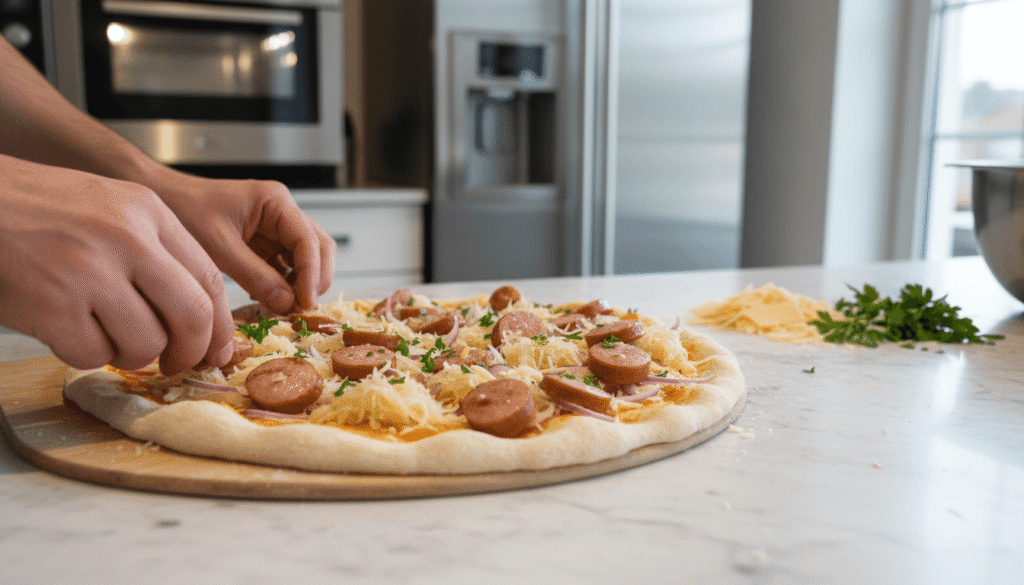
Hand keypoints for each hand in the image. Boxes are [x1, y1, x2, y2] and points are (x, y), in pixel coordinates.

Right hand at [0, 155, 234, 373]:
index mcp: (148, 211)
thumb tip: (199, 318)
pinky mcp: (52, 306)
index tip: (217, 349)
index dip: (220, 325)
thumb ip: (156, 250)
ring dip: (130, 354)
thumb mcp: (112, 207)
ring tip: (105, 334)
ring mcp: (89, 272)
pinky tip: (68, 329)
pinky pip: (93, 355)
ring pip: (145, 344)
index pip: (210, 278)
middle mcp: (126, 239)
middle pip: (192, 316)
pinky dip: (85, 354)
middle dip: (190, 352)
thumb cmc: (39, 208)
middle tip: (177, 364)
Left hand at [140, 168, 335, 313]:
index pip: (309, 241)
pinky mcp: (265, 244)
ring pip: (307, 259)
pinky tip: (272, 300)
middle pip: (319, 248)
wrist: (160, 199)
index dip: (311, 274)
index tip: (304, 303)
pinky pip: (287, 266)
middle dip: (315, 279)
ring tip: (286, 307)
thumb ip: (256, 275)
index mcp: (275, 202)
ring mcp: (276, 229)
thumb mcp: (219, 246)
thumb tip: (287, 303)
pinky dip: (285, 285)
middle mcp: (282, 212)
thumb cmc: (184, 210)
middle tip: (301, 308)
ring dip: (302, 284)